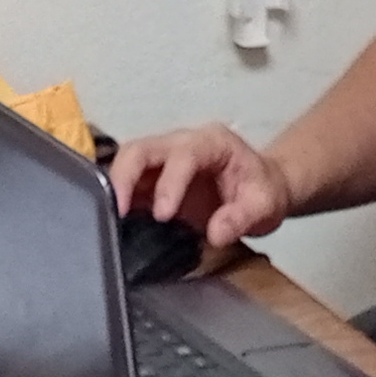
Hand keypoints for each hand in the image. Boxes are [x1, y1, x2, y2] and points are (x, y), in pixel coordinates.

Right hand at [105, 121, 291, 260]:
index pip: (183, 154)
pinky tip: (113, 221)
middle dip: (124, 175)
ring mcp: (164, 160)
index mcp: (211, 143)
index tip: (163, 215)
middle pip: (142, 148)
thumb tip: (215, 233)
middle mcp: (182, 144)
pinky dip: (117, 198)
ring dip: (115, 186)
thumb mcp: (265, 206)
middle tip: (117, 211)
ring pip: (128, 160)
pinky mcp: (153, 179)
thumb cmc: (263, 191)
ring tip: (110, 217)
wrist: (262, 189)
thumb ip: (242, 217)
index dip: (169, 182)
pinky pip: (128, 182)